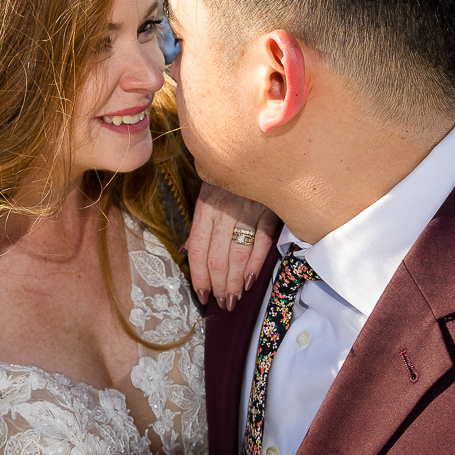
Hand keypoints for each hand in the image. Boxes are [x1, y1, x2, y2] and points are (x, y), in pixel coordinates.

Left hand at [184, 184, 278, 310]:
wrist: (258, 151)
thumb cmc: (229, 181)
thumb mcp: (209, 197)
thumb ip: (199, 226)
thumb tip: (185, 251)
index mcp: (205, 207)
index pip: (197, 250)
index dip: (198, 276)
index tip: (202, 295)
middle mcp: (224, 210)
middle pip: (217, 257)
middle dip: (218, 285)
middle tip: (221, 303)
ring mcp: (248, 210)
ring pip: (238, 255)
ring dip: (235, 282)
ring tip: (233, 299)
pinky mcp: (270, 211)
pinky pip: (262, 243)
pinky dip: (256, 265)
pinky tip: (250, 281)